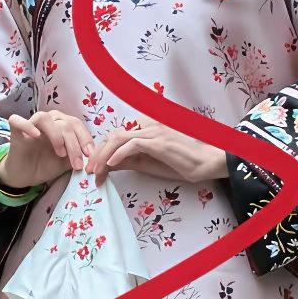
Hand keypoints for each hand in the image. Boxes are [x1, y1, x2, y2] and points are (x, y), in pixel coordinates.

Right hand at [0, 110, 93, 188]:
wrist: (25, 176)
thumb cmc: (46, 165)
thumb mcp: (67, 162)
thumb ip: (78, 155)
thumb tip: (94, 156)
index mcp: (61, 124)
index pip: (76, 124)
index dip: (85, 138)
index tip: (90, 155)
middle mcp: (48, 121)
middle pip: (64, 123)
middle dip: (74, 145)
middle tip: (77, 164)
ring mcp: (31, 125)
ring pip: (44, 118)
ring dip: (56, 135)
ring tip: (60, 153)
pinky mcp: (15, 132)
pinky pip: (17, 121)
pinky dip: (27, 125)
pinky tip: (36, 136)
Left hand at [85, 114, 227, 186]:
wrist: (208, 162)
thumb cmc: (183, 163)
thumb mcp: (150, 164)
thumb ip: (131, 161)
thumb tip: (108, 165)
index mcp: (145, 129)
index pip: (116, 136)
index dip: (101, 152)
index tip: (95, 170)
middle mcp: (147, 126)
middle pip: (113, 136)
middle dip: (96, 154)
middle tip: (89, 171)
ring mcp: (153, 132)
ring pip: (118, 138)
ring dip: (103, 155)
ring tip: (96, 172)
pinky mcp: (159, 141)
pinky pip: (132, 144)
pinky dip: (118, 154)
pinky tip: (110, 165)